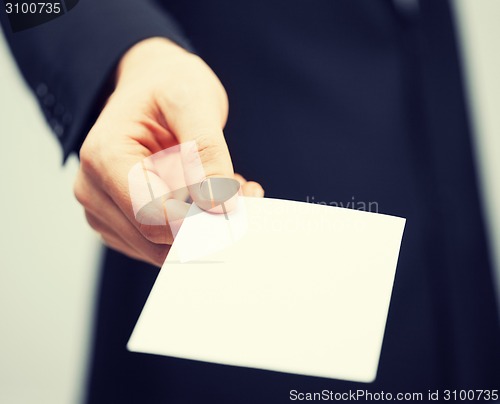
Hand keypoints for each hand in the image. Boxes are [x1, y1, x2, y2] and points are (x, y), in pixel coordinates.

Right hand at [73, 38, 263, 266]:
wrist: (151, 84)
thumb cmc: (167, 85)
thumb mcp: (192, 102)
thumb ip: (206, 152)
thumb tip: (219, 205)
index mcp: (103, 158)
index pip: (152, 215)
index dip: (200, 217)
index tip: (241, 201)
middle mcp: (93, 190)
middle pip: (157, 238)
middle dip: (205, 222)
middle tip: (243, 190)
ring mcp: (105, 211)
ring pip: (161, 248)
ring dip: (202, 224)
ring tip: (225, 185)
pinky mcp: (122, 223)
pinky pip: (162, 242)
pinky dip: (192, 225)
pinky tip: (208, 194)